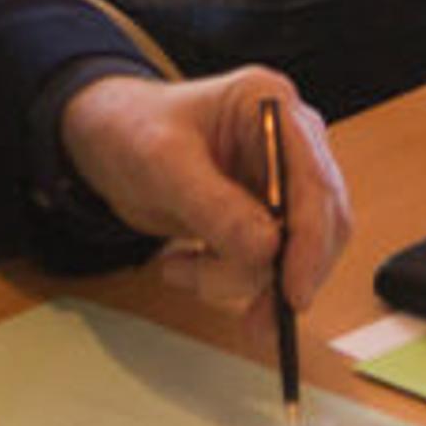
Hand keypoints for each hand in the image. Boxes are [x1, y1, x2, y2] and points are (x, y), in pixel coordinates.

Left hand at [58, 66, 350, 314]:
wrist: (106, 140)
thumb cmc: (130, 130)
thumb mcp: (162, 163)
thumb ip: (213, 205)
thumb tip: (268, 249)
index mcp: (270, 105)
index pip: (315, 179)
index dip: (312, 240)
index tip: (294, 292)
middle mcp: (288, 141)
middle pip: (318, 223)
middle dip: (281, 273)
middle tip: (253, 321)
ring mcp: (279, 180)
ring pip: (293, 253)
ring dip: (239, 278)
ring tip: (180, 270)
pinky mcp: (264, 214)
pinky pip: (267, 264)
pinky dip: (227, 279)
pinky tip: (183, 266)